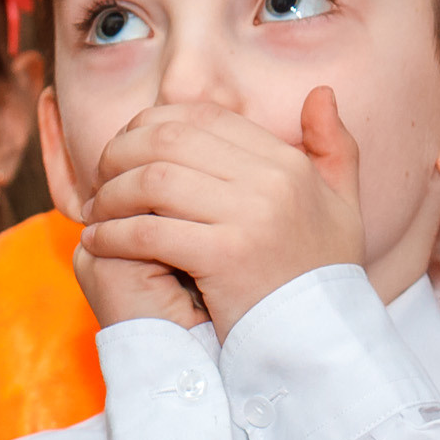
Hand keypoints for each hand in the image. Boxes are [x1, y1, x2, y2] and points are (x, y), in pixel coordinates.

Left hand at [80, 90, 364, 337]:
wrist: (323, 346)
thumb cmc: (323, 279)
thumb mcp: (342, 207)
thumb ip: (335, 148)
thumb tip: (320, 92)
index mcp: (289, 164)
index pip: (205, 117)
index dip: (154, 124)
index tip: (127, 148)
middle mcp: (273, 182)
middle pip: (170, 140)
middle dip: (122, 154)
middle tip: (100, 179)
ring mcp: (250, 219)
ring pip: (152, 181)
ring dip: (112, 195)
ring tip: (97, 212)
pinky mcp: (225, 259)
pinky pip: (148, 232)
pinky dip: (113, 234)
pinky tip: (100, 242)